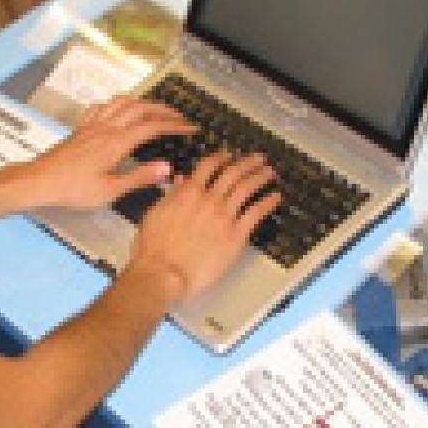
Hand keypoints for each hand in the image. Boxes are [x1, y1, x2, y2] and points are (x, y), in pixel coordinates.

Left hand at [22, 96, 194, 209]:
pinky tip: (118, 109)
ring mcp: (92, 125)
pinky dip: (116, 103)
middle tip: (179, 115)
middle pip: (140, 108)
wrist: (40, 181)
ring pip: (122, 102)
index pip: (152, 127)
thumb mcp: (110, 190)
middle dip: (163, 109)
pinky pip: (101, 106)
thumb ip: (139, 177)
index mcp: (116, 143)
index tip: (191, 127)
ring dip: (142, 102)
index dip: (174, 125)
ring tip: (154, 108)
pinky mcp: (81, 128)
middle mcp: (106, 128)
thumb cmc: (73, 189)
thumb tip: (166, 167)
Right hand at [128, 151, 280, 299]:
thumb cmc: (153, 249)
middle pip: (233, 173)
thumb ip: (171, 196)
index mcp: (188, 192)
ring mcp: (224, 216)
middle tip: (258, 158)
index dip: (221, 157)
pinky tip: (275, 196)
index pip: (208, 166)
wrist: (164, 273)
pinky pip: (256, 213)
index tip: (229, 154)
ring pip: (247, 188)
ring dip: (260, 177)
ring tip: (269, 172)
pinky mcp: (236, 235)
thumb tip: (181, 180)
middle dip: (247, 162)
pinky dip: (267, 202)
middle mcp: (209, 200)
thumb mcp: (155, 214)